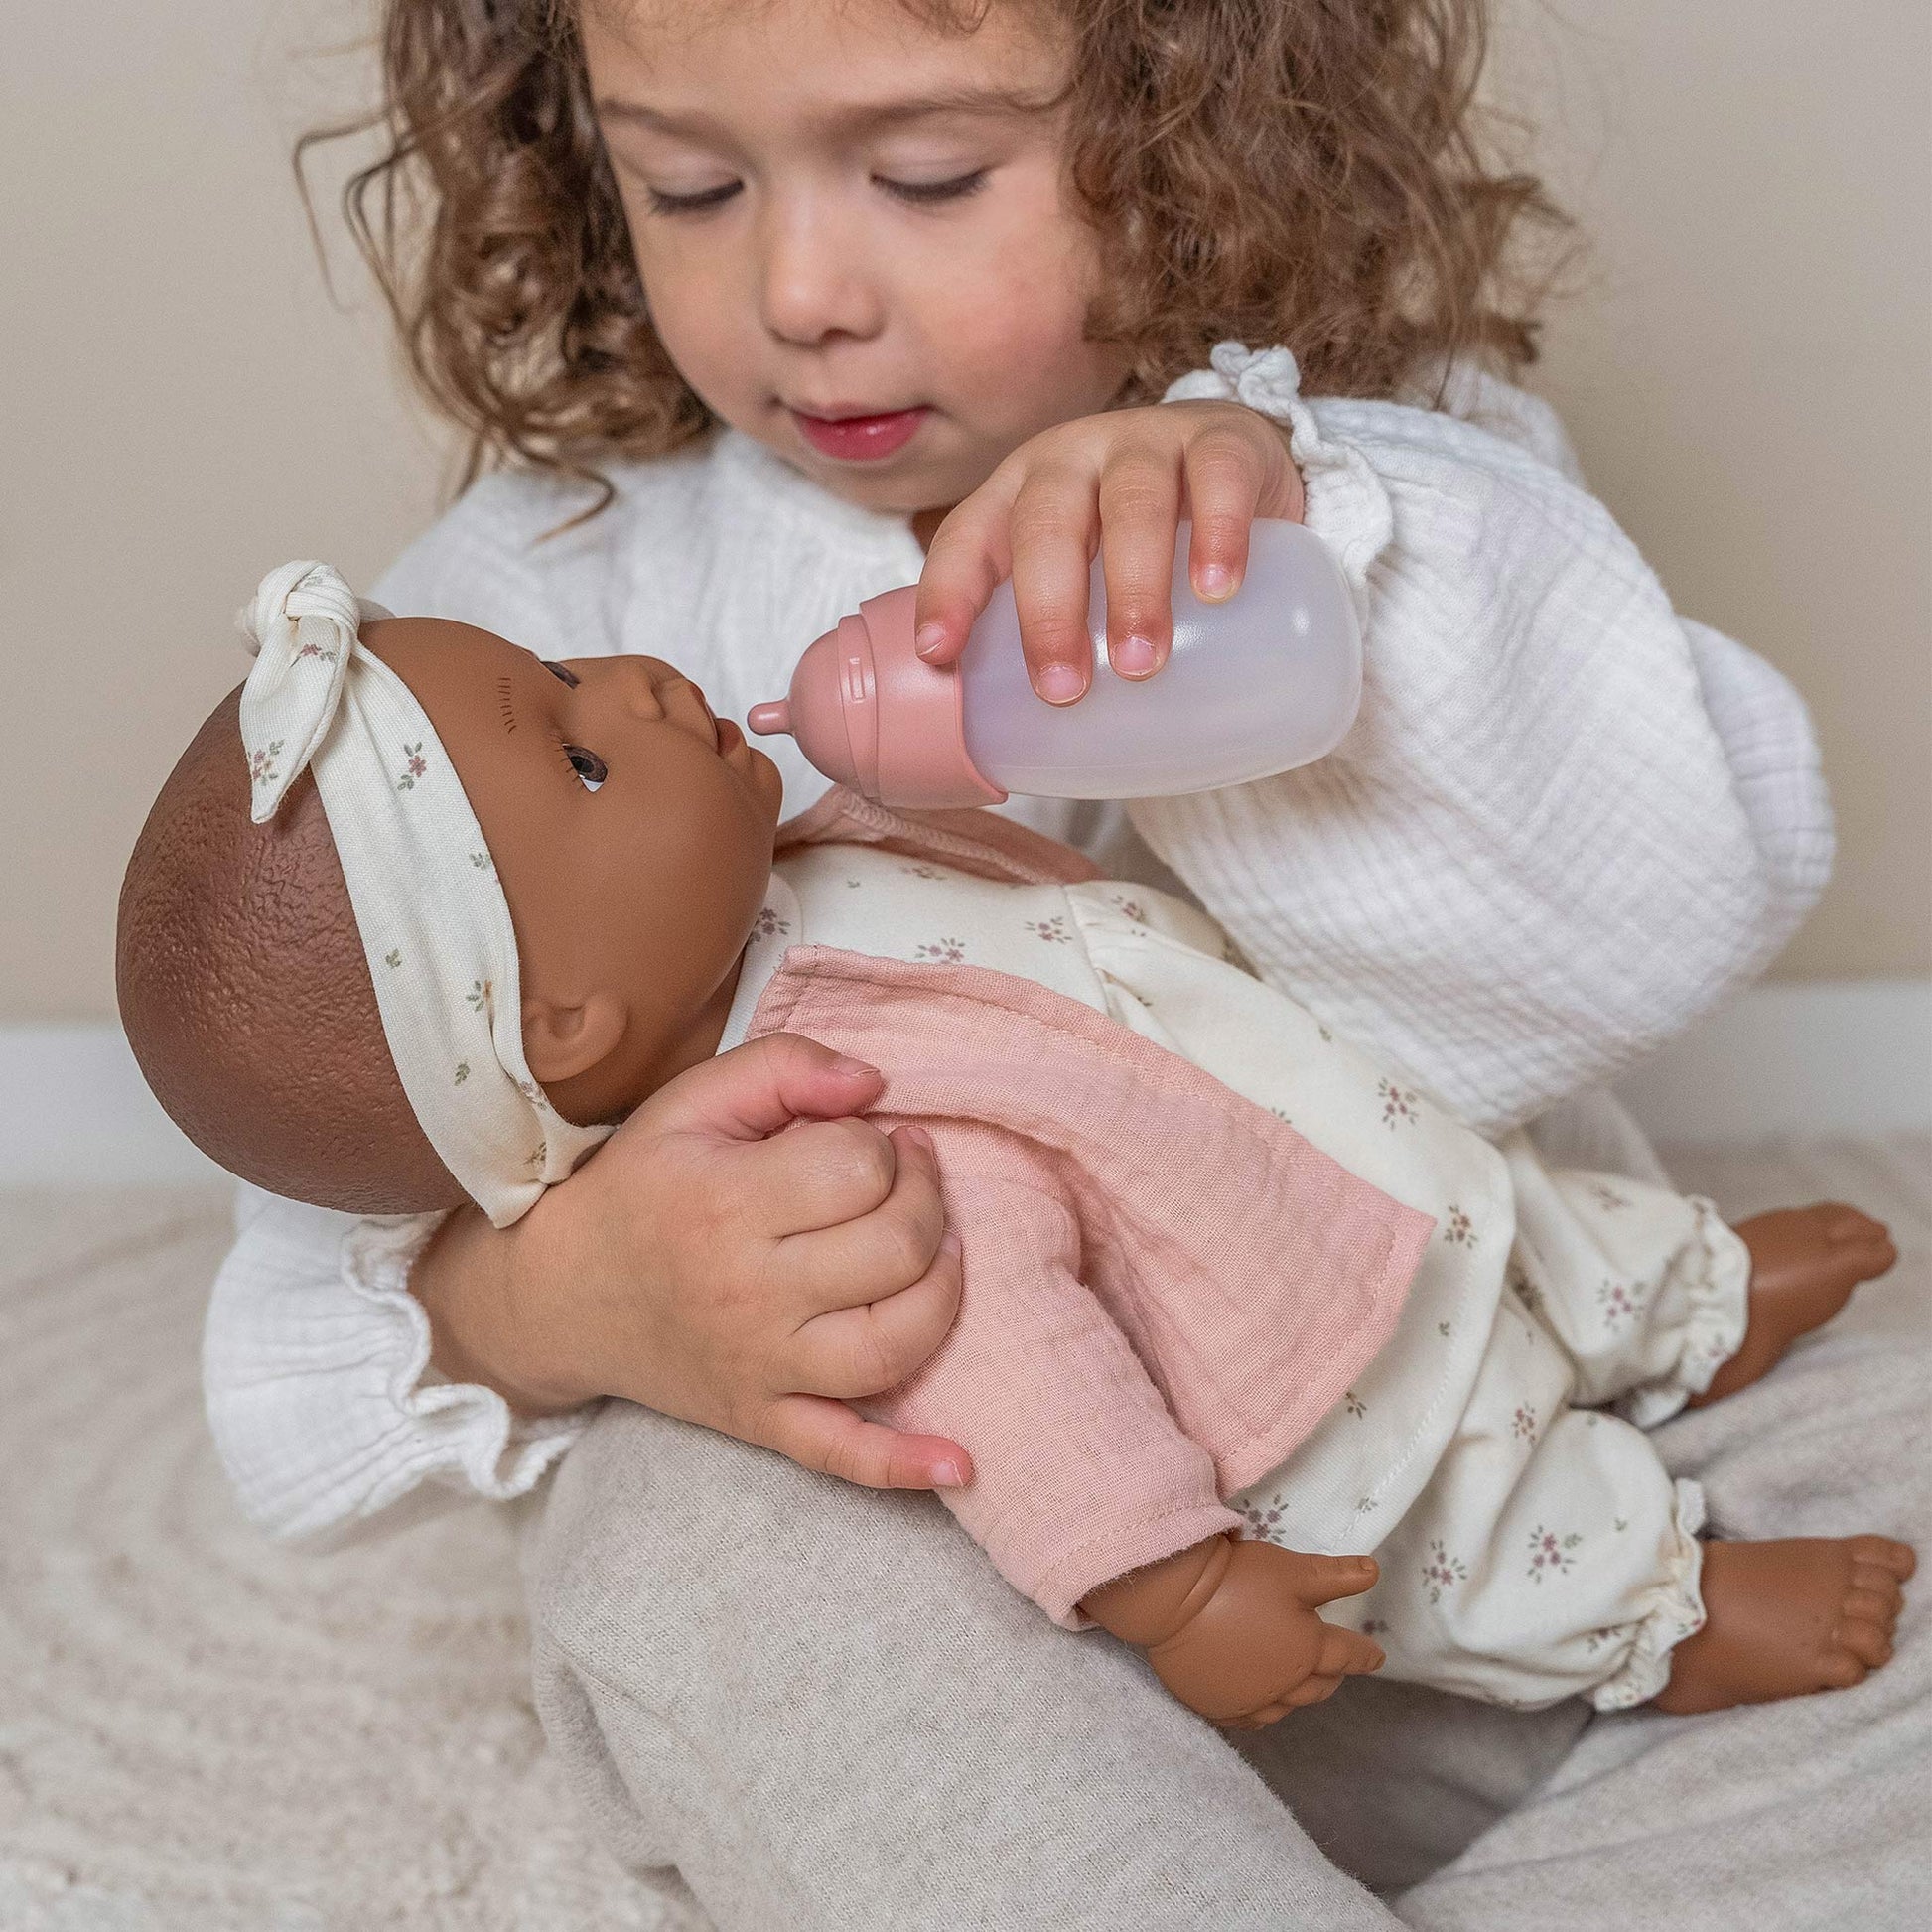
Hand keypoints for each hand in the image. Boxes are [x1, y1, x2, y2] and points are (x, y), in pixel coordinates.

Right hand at [413, 1031, 973, 1490]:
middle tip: (911, 1180)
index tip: (874, 1139)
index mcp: (728, 1203)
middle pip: (895, 1249)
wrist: (561, 1293)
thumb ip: (785, 1068)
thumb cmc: (639, 1187)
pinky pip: (842, 1456)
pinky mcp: (764, 1421)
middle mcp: (750, 1292)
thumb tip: (875, 1082)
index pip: (860, 1168)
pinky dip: (904, 1466)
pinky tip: (962, 1463)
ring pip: (894, 1345)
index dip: (886, 1145)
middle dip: (929, 1201)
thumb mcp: (692, 1102)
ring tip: (935, 1251)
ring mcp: (761, 1367)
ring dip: (942, 1293)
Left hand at [912, 401, 1305, 702]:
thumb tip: (1035, 758)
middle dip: (1048, 610)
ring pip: (1132, 503)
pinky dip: (1219, 534)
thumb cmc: (1142, 543)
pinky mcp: (1226, 440)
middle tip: (1063, 689)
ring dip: (1133, 587)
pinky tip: (1216, 589)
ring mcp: (1149, 441)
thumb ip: (1060, 634)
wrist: (1241, 466)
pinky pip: (1219, 479)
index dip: (948, 592)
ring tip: (1141, 661)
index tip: (940, 655)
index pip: (968, 536)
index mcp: (1020, 494)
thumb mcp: (1085, 575)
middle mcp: (1073, 459)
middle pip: (1046, 524)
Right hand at [1083, 1533, 1382, 1728]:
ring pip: (1286, 1706)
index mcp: (1308, 1650)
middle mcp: (1284, 1684)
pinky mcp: (1216, 1704)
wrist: (1174, 1600)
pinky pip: (1248, 1719)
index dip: (1364, 1654)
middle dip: (1332, 1676)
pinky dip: (1261, 1713)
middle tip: (1337, 1668)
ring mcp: (1249, 1699)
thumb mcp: (1293, 1570)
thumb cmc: (1238, 1580)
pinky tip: (1260, 1707)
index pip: (1347, 1655)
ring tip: (1301, 1685)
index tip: (1376, 1656)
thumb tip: (1374, 1572)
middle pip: (1318, 1685)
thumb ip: (1335, 1576)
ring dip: (1299, 1695)